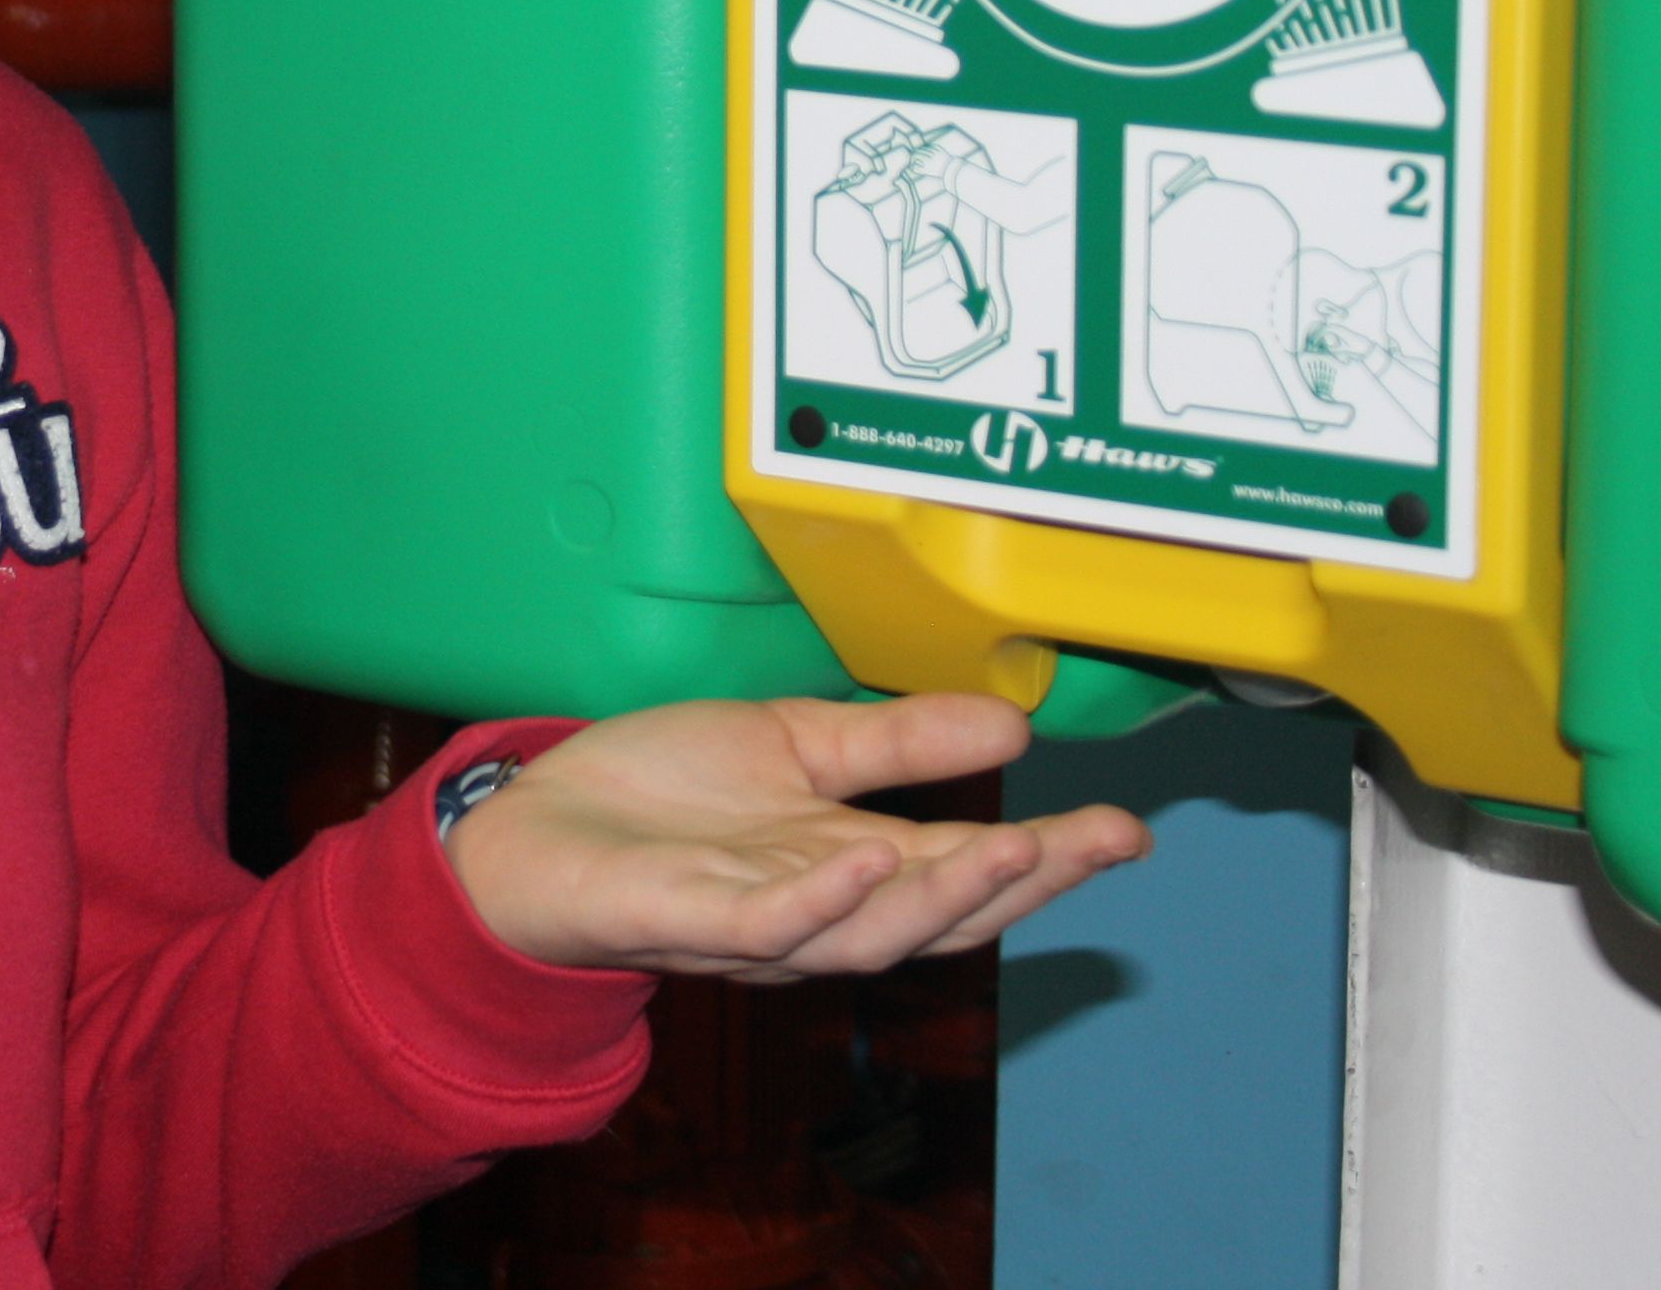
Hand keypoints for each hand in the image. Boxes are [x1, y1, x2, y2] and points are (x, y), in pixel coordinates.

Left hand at [441, 693, 1146, 981]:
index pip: (964, 873)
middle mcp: (816, 908)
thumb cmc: (660, 796)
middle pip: (935, 915)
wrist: (534, 827)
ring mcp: (752, 921)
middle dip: (1020, 886)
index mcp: (849, 865)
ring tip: (1012, 850)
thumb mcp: (796, 743)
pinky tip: (864, 859)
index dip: (1049, 862)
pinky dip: (816, 900)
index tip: (1126, 833)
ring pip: (864, 934)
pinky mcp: (682, 919)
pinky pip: (759, 923)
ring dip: (938, 899)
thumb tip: (1016, 727)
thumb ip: (899, 743)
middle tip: (1093, 844)